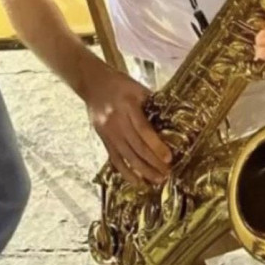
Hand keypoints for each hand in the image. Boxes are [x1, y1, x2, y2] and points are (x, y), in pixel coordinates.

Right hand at [84, 64, 171, 185]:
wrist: (92, 82)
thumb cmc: (119, 83)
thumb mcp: (137, 87)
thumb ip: (152, 103)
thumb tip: (172, 121)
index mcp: (127, 104)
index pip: (143, 129)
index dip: (156, 145)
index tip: (169, 158)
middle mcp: (116, 120)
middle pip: (136, 146)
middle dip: (153, 162)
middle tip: (167, 173)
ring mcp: (107, 131)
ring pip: (126, 156)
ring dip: (143, 171)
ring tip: (157, 180)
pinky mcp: (102, 138)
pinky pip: (114, 159)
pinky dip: (126, 172)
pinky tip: (137, 182)